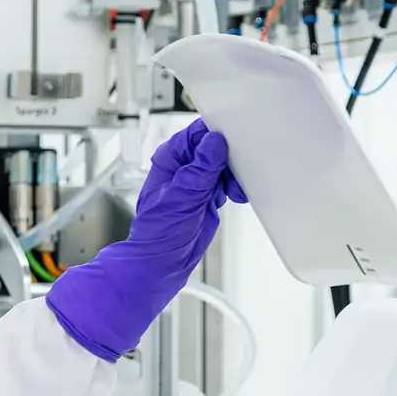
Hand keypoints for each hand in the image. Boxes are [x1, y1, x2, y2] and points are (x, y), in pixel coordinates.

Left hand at [45, 119, 249, 360]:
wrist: (163, 263)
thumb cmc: (159, 233)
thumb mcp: (182, 197)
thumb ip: (201, 169)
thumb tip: (214, 142)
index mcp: (171, 158)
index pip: (198, 133)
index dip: (217, 134)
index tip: (234, 142)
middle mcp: (184, 166)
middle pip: (216, 146)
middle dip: (231, 157)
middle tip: (237, 172)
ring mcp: (197, 180)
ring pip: (225, 164)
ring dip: (235, 175)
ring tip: (235, 190)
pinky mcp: (209, 194)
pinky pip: (228, 181)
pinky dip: (235, 187)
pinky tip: (235, 197)